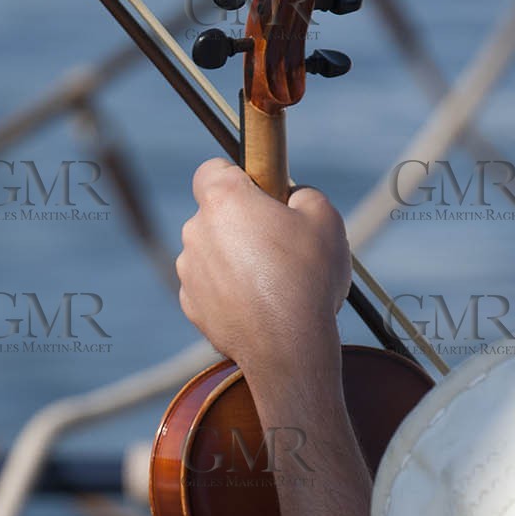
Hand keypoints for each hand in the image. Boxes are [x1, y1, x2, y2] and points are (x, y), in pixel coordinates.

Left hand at [176, 159, 350, 381]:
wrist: (288, 346)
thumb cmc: (307, 278)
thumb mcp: (325, 217)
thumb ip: (302, 194)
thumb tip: (291, 199)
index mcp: (223, 200)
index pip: (212, 169)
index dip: (237, 176)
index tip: (259, 192)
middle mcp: (196, 231)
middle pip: (214, 213)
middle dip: (241, 222)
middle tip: (278, 242)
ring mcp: (189, 270)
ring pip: (211, 251)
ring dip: (234, 258)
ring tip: (273, 279)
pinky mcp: (190, 304)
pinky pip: (209, 286)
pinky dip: (228, 290)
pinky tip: (258, 303)